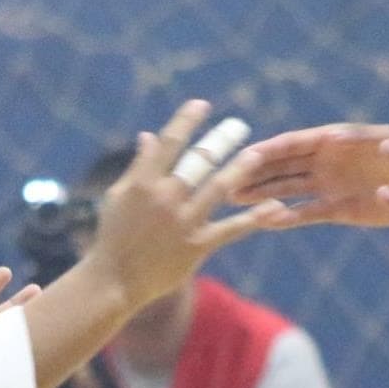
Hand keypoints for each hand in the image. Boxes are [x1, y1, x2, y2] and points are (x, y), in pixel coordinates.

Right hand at [80, 100, 282, 309]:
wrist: (113, 282)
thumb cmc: (113, 237)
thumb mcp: (118, 197)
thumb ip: (138, 166)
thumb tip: (148, 135)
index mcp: (142, 182)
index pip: (169, 143)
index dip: (186, 121)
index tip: (202, 105)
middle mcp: (164, 198)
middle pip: (198, 160)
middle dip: (220, 139)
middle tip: (239, 125)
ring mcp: (182, 222)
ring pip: (219, 188)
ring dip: (240, 168)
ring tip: (257, 153)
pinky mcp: (197, 246)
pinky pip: (231, 228)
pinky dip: (254, 218)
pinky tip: (275, 207)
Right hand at [233, 122, 388, 227]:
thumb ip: (363, 137)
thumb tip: (333, 135)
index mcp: (336, 139)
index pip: (295, 143)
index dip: (271, 149)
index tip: (247, 154)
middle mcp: (327, 161)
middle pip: (283, 165)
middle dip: (256, 171)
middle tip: (227, 180)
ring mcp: (329, 185)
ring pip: (288, 189)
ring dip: (263, 193)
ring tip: (235, 198)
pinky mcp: (338, 210)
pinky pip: (308, 213)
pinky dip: (288, 218)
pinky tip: (266, 221)